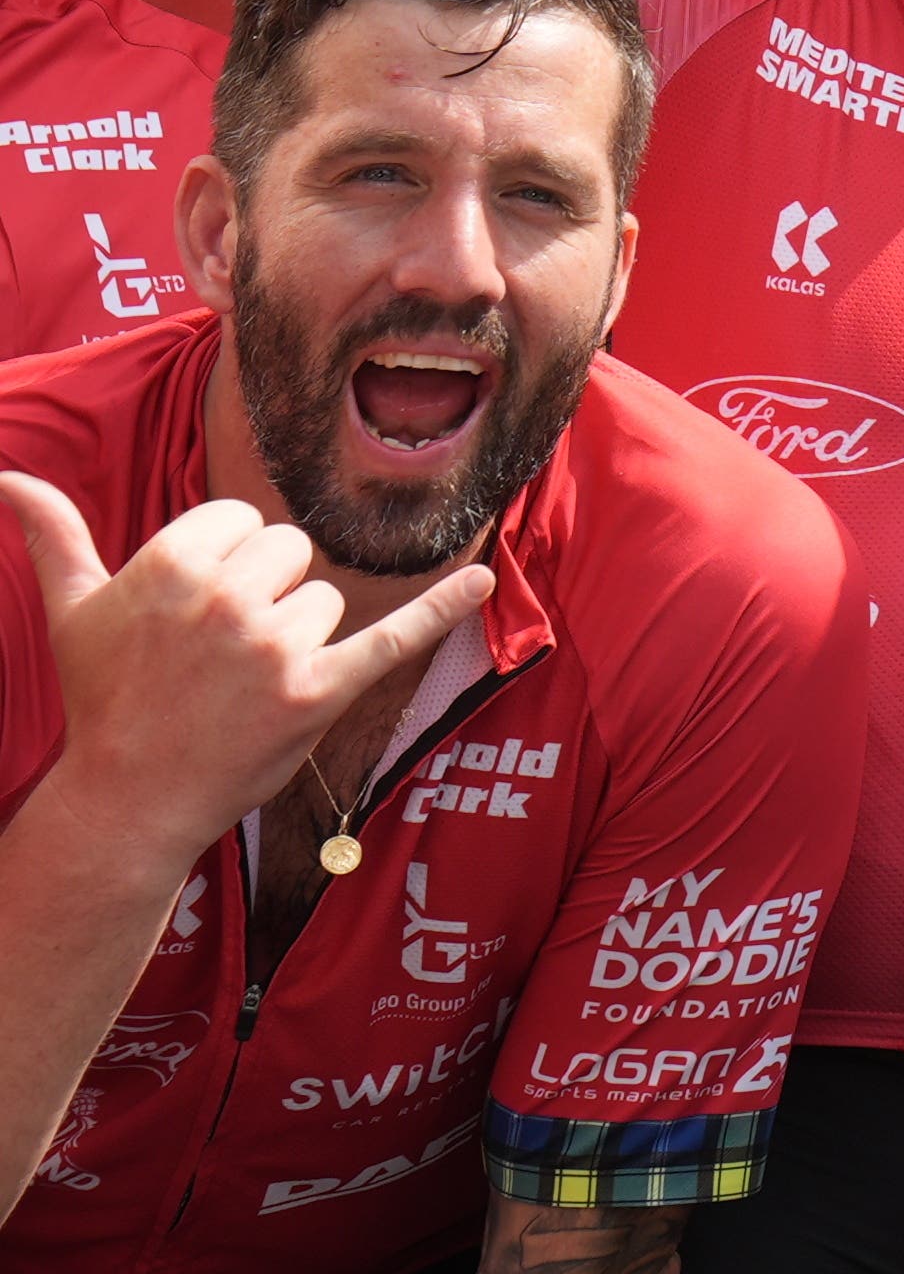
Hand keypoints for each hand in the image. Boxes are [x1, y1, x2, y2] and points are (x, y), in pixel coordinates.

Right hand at [1, 477, 490, 894]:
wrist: (128, 797)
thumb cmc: (105, 698)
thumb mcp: (73, 611)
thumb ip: (54, 536)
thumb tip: (7, 477)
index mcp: (171, 564)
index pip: (243, 522)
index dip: (226, 563)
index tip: (194, 612)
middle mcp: (225, 598)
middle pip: (291, 553)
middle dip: (266, 595)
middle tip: (219, 654)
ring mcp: (274, 647)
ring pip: (326, 600)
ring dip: (299, 636)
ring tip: (244, 684)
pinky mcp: (318, 693)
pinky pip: (394, 636)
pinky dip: (443, 609)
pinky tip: (485, 581)